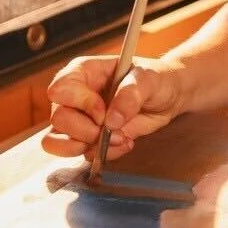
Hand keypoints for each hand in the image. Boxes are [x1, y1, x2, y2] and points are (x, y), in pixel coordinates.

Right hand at [40, 54, 184, 161]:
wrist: (169, 97)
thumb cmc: (155, 79)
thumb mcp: (147, 79)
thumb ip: (130, 95)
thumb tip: (111, 121)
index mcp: (82, 72)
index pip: (60, 90)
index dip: (81, 104)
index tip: (104, 110)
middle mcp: (75, 96)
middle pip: (59, 119)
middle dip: (87, 131)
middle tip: (114, 128)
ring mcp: (79, 118)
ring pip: (58, 141)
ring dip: (89, 146)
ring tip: (118, 139)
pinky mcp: (88, 137)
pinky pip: (81, 154)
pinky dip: (104, 154)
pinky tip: (125, 142)